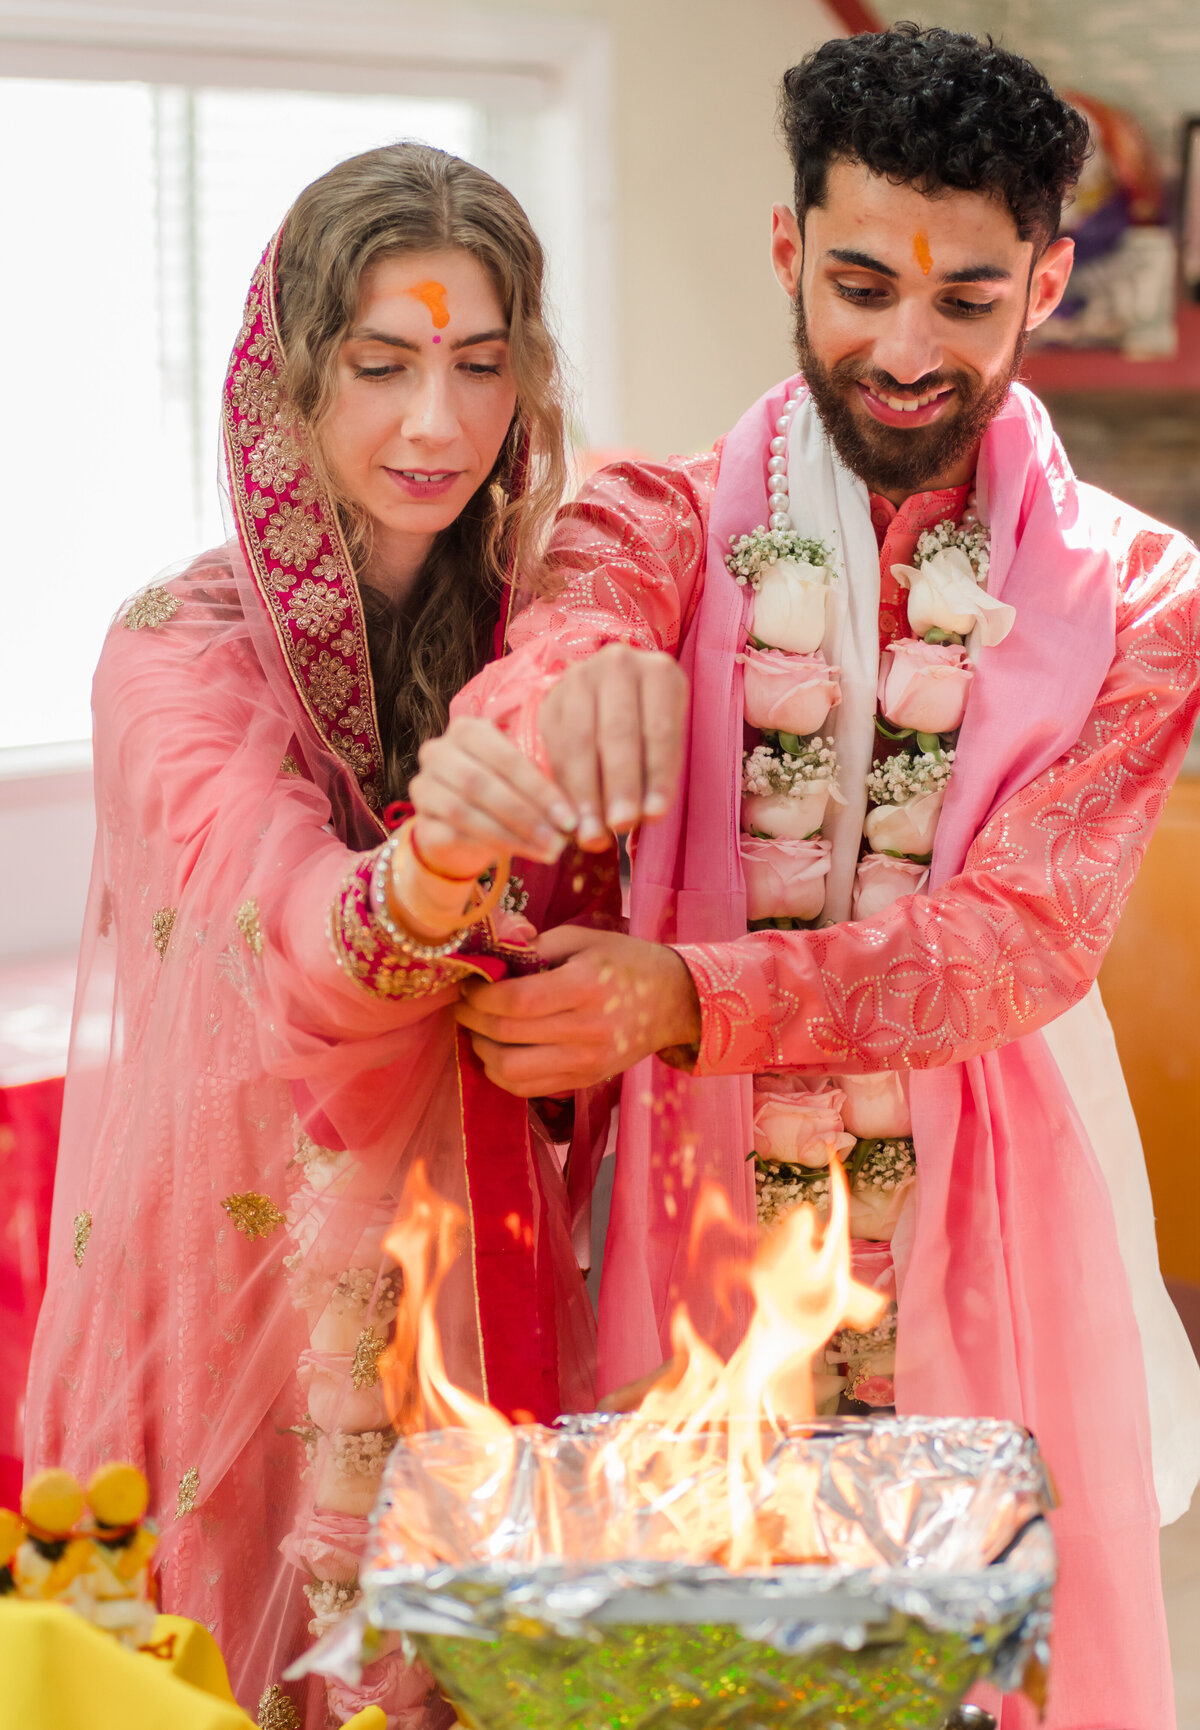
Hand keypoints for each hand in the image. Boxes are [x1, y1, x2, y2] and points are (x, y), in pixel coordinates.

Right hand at [409, 715, 577, 877]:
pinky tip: (522, 854)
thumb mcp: (521, 779)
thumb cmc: (501, 793)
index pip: (504, 757)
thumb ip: (541, 781)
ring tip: (547, 851)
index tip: (570, 817)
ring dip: (511, 835)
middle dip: (526, 815)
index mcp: (467, 731)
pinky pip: (454, 835)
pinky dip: (491, 846)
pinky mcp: (421, 824)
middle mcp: (437, 753)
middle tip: (560, 840)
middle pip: (481, 784)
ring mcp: (423, 788)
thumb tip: (577, 807)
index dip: (539, 789)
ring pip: (465, 812)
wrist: (463, 830)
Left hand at [455, 926, 701, 1096]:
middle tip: (462, 1005)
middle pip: (507, 1035)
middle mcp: (586, 1030)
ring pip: (510, 1071)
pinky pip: (527, 1088)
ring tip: (478, 1029)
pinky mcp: (585, 1081)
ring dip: (482, 1050)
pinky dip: (501, 1073)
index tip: (468, 985)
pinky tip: (498, 1051)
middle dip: (471, 1020)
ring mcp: (586, 1062)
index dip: (480, 996)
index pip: (516, 1001)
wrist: (675, 1001)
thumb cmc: (625, 961)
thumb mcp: (583, 939)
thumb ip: (535, 947)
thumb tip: (488, 957)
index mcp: (585, 987)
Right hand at [539, 644, 688, 847]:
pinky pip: (555, 747)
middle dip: (619, 784)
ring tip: (592, 833)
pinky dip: (563, 786)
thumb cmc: (650, 728)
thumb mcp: (666, 741)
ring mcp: (579, 678)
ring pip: (581, 741)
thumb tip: (645, 818)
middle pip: (618, 732)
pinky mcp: (551, 700)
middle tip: (620, 825)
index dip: (657, 776)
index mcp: (660, 672)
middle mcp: (618, 665)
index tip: (654, 816)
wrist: (610, 695)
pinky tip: (570, 816)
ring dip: (586, 792)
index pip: (659, 730)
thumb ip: (658, 775)